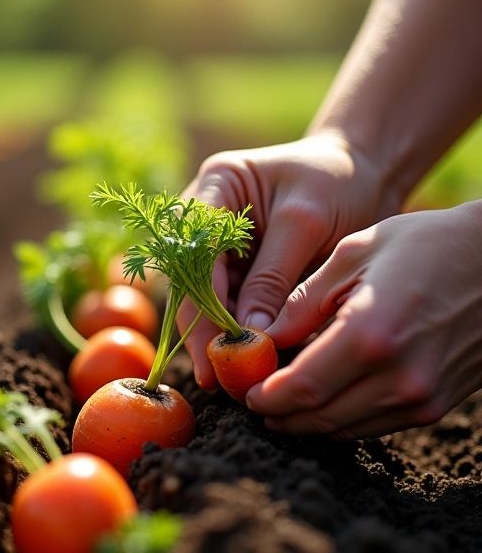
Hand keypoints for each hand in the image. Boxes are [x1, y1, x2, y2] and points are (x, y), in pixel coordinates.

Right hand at [177, 132, 395, 388]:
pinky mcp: (234, 264)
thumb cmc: (338, 183)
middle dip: (201, 326)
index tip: (214, 347)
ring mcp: (216, 240)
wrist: (363, 176)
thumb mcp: (307, 223)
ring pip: (202, 295)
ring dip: (215, 334)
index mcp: (217, 184)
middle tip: (214, 376)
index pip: (194, 250)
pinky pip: (225, 301)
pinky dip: (234, 330)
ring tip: (228, 377)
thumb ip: (273, 276)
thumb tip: (249, 335)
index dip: (199, 301)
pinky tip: (243, 359)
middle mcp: (205, 213)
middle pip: (188, 276)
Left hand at [246, 201, 481, 438]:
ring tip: (282, 402)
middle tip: (255, 400)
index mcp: (370, 336)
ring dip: (307, 420)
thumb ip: (304, 302)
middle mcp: (398, 378)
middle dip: (279, 414)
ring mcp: (422, 397)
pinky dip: (341, 417)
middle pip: (319, 417)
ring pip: (345, 428)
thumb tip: (264, 337)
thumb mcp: (354, 255)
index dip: (265, 397)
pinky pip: (374, 424)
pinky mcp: (437, 405)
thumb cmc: (427, 245)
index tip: (244, 392)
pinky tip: (323, 398)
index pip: (301, 388)